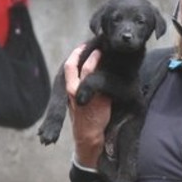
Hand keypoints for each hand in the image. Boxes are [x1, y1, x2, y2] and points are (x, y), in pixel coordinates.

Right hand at [66, 45, 110, 168]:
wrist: (89, 136)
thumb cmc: (85, 117)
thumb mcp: (78, 100)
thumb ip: (81, 86)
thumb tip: (91, 70)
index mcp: (69, 89)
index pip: (68, 66)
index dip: (76, 54)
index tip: (84, 45)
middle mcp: (73, 90)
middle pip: (72, 65)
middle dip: (81, 52)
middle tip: (94, 44)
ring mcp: (83, 95)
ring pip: (86, 71)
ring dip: (94, 59)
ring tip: (101, 51)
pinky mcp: (96, 101)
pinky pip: (100, 82)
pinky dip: (105, 72)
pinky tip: (112, 67)